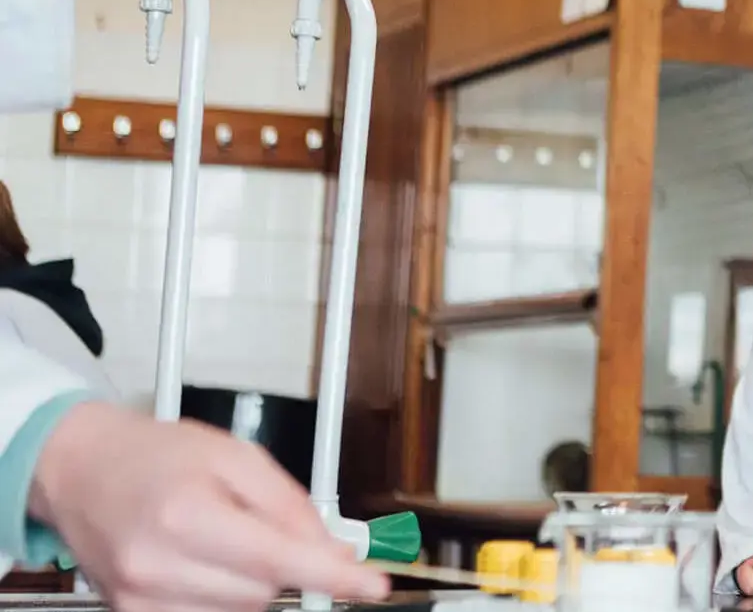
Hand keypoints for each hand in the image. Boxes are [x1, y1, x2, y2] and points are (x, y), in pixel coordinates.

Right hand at [29, 402, 389, 611]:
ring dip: (249, 581)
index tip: (373, 586)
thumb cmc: (155, 456)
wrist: (81, 470)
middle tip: (250, 524)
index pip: (280, 560)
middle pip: (265, 590)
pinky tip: (201, 564)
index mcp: (187, 515)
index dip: (334, 577)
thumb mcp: (235, 455)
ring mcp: (140, 598)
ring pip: (241, 611)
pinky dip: (220, 596)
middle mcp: (158, 564)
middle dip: (279, 562)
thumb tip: (336, 549)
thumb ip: (291, 504)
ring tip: (216, 539)